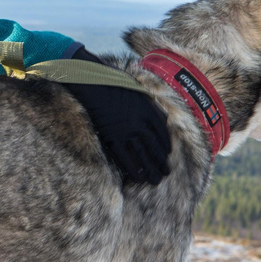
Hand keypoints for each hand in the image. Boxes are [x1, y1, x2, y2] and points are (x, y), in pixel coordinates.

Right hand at [63, 47, 171, 184]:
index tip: (167, 154)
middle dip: (162, 161)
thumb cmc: (112, 81)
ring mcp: (127, 131)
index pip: (162, 132)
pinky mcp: (113, 137)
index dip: (166, 145)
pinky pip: (126, 158)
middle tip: (166, 172)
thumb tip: (160, 115)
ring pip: (143, 155)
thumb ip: (149, 102)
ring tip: (156, 180)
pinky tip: (138, 178)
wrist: (92, 84)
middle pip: (155, 146)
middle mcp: (141, 122)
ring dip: (151, 169)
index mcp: (148, 109)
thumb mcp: (137, 87)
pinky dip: (133, 169)